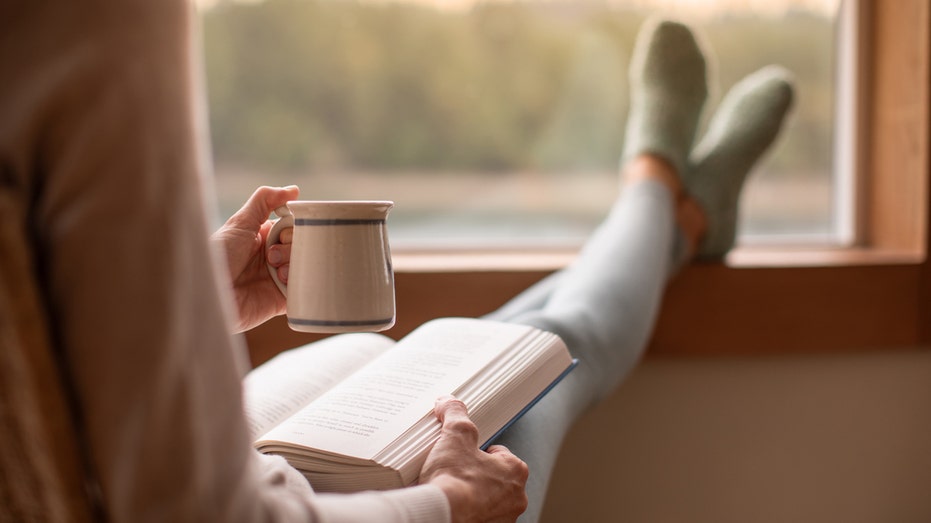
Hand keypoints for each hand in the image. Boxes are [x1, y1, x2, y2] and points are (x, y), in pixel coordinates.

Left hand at [210, 185, 298, 332]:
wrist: (208, 294)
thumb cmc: (219, 256)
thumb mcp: (240, 222)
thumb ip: (265, 200)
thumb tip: (294, 189)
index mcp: (264, 238)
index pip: (293, 228)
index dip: (292, 229)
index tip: (279, 234)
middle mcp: (273, 258)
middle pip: (302, 246)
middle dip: (291, 249)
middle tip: (271, 257)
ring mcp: (278, 279)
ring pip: (305, 266)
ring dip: (294, 266)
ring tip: (276, 274)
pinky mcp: (281, 300)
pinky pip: (304, 290)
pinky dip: (301, 284)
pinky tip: (283, 283)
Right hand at [420, 396, 528, 522]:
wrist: (442, 516)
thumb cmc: (454, 479)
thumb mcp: (455, 434)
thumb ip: (455, 413)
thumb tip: (448, 402)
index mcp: (516, 470)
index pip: (499, 453)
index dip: (477, 451)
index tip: (463, 454)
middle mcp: (517, 497)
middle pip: (494, 478)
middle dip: (477, 474)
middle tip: (456, 472)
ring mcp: (504, 517)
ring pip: (488, 500)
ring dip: (474, 495)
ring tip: (452, 491)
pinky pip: (481, 517)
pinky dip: (470, 512)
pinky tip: (454, 507)